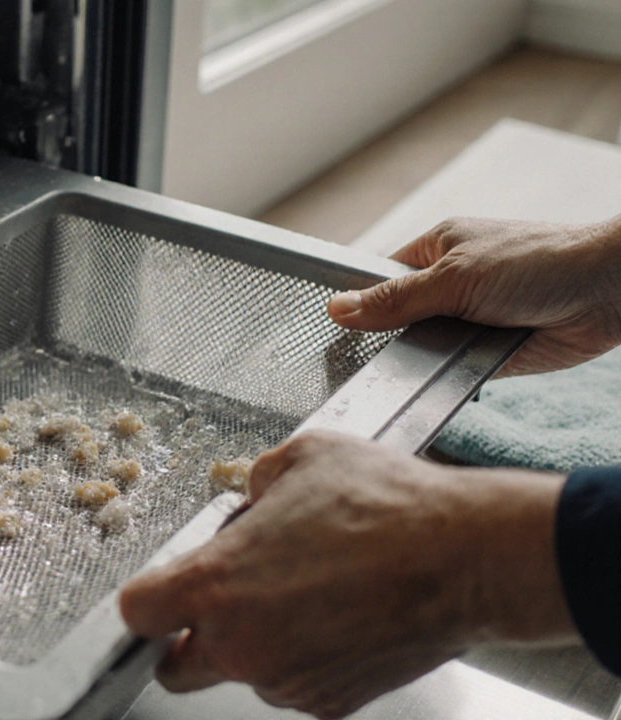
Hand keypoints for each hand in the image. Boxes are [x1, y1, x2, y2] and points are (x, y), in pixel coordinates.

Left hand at [118, 431, 573, 719]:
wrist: (467, 557)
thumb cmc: (387, 505)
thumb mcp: (299, 459)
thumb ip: (254, 481)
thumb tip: (250, 497)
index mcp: (216, 585)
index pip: (137, 612)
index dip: (148, 596)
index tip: (162, 587)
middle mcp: (242, 644)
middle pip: (176, 667)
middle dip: (188, 638)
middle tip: (221, 600)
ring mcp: (286, 680)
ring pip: (242, 671)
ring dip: (256, 641)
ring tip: (304, 590)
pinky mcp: (330, 702)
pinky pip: (293, 682)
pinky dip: (302, 656)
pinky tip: (335, 614)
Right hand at [327, 215, 620, 376]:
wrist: (606, 292)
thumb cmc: (539, 261)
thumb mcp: (454, 277)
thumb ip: (394, 300)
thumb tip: (338, 309)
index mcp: (436, 250)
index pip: (379, 277)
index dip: (359, 301)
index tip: (336, 329)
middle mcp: (450, 284)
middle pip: (397, 318)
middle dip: (391, 336)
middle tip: (375, 353)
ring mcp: (469, 318)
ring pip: (425, 346)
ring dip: (425, 357)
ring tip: (420, 361)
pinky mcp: (487, 351)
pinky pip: (453, 368)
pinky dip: (450, 374)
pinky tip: (443, 376)